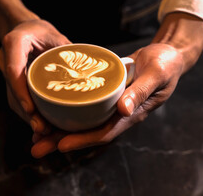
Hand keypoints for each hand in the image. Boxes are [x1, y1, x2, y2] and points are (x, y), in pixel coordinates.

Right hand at [0, 0, 70, 132]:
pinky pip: (17, 99)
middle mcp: (5, 58)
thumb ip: (66, 53)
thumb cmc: (40, 31)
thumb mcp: (55, 35)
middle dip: (27, 112)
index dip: (22, 92)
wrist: (23, 29)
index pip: (14, 70)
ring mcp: (5, 71)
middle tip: (42, 129)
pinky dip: (29, 112)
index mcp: (14, 42)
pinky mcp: (10, 82)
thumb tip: (86, 74)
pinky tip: (41, 125)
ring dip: (28, 116)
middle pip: (12, 90)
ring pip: (13, 98)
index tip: (31, 110)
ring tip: (44, 132)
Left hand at [31, 12, 202, 157]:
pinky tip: (49, 110)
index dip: (83, 140)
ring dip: (59, 130)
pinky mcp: (105, 95)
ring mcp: (110, 106)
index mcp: (131, 114)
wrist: (166, 56)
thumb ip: (141, 91)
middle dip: (61, 141)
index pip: (104, 133)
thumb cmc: (165, 64)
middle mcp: (118, 114)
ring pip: (82, 122)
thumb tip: (124, 110)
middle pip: (87, 133)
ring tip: (36, 135)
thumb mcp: (156, 74)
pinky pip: (84, 107)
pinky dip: (67, 112)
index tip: (61, 145)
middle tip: (36, 147)